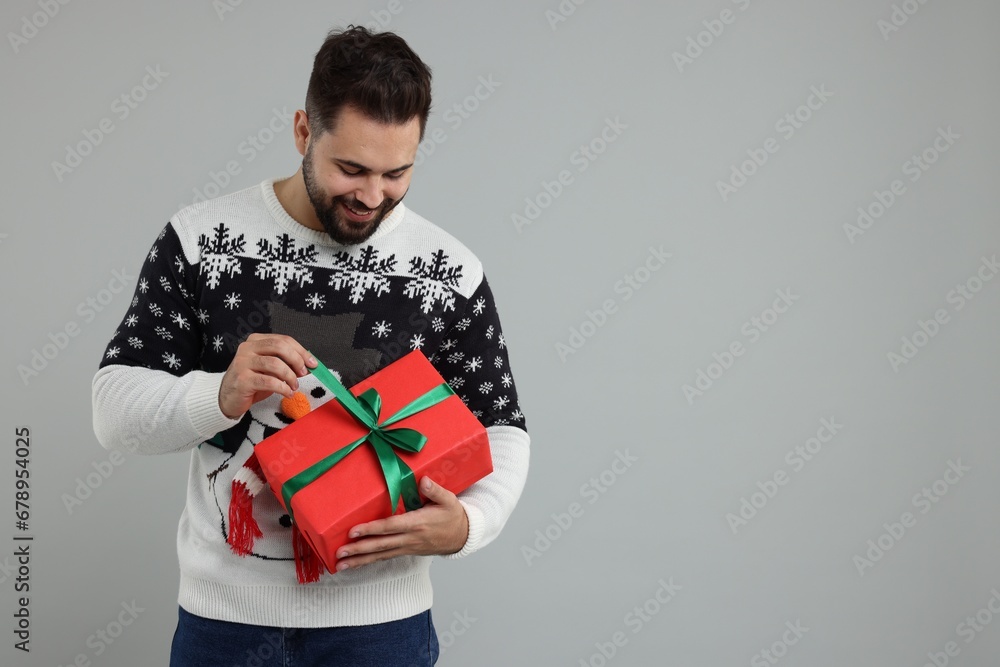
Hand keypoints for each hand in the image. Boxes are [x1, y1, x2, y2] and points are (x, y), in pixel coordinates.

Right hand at [218, 333, 317, 418]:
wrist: (227, 398)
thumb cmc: (252, 382)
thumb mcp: (269, 369)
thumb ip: (285, 362)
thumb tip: (309, 363)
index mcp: (255, 341)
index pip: (283, 340)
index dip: (301, 351)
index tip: (313, 363)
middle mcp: (247, 348)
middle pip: (279, 347)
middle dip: (297, 360)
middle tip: (303, 374)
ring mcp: (243, 363)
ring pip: (275, 364)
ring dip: (290, 376)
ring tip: (294, 386)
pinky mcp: (242, 379)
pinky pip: (269, 381)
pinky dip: (283, 388)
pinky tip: (287, 393)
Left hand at [334, 477, 468, 570]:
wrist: (462, 536)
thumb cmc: (453, 515)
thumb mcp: (448, 499)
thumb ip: (434, 490)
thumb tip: (423, 480)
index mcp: (418, 523)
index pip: (390, 527)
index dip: (372, 529)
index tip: (354, 531)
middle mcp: (410, 538)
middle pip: (381, 545)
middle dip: (359, 549)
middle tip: (339, 553)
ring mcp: (408, 547)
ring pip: (381, 555)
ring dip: (360, 560)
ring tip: (341, 565)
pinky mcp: (407, 551)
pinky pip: (385, 557)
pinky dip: (370, 561)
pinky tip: (356, 563)